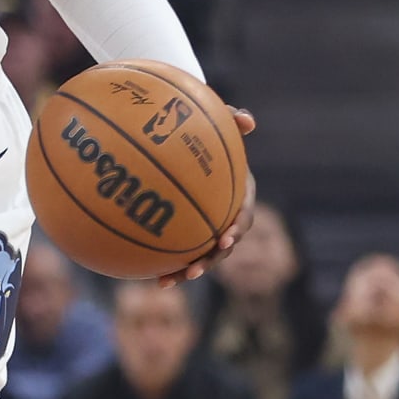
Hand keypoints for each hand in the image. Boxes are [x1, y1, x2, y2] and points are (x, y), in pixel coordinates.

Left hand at [158, 107, 255, 287]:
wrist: (191, 141)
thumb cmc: (209, 129)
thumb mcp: (220, 120)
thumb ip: (232, 118)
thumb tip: (247, 119)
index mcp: (241, 195)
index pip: (244, 216)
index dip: (237, 229)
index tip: (226, 236)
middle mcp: (227, 216)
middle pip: (224, 245)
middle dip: (211, 260)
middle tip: (196, 269)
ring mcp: (208, 226)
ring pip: (203, 255)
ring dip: (189, 269)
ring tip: (169, 281)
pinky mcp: (189, 232)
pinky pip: (181, 251)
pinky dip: (168, 265)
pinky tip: (151, 278)